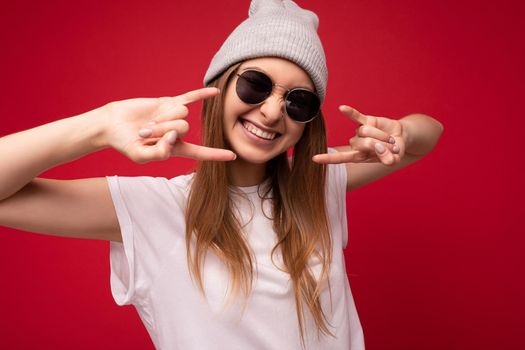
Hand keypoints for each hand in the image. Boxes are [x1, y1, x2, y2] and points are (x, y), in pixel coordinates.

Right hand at [101, 87, 235, 163]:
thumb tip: (174, 140)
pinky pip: (189, 98)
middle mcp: (177, 132)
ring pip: (181, 114)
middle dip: (163, 129)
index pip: (199, 152)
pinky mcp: (168, 102)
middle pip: (184, 128)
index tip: (233, 156)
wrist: (112, 124)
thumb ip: (158, 153)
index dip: (215, 154)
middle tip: (145, 132)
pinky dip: (202, 94)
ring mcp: (174, 116)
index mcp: (174, 148)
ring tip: (147, 122)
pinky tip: (215, 92)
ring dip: (163, 117)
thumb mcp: (140, 155)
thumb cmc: (125, 143)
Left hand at [312, 105, 405, 164]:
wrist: (400, 137)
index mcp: (359, 156)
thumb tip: (388, 160)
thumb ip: (389, 159)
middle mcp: (356, 144)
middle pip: (364, 143)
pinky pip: (356, 116)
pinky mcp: (366, 121)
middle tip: (390, 146)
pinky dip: (350, 112)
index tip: (314, 159)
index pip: (341, 158)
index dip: (329, 158)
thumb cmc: (394, 151)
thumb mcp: (394, 158)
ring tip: (389, 139)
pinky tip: (341, 108)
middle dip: (381, 144)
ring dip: (381, 135)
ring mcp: (360, 132)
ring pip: (366, 131)